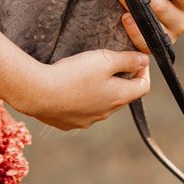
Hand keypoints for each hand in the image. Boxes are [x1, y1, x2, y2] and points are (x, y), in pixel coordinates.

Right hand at [13, 49, 150, 130]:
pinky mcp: (68, 123)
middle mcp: (105, 113)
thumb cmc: (73, 74)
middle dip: (122, 80)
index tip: (137, 59)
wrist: (38, 93)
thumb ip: (127, 59)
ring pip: (102, 104)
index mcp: (118, 97)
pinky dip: (83, 100)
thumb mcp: (104, 59)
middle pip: (123, 96)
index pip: (143, 87)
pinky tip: (71, 88)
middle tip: (112, 63)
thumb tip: (145, 61)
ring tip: (88, 74)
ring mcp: (87, 121)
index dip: (144, 71)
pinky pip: (82, 111)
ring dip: (101, 91)